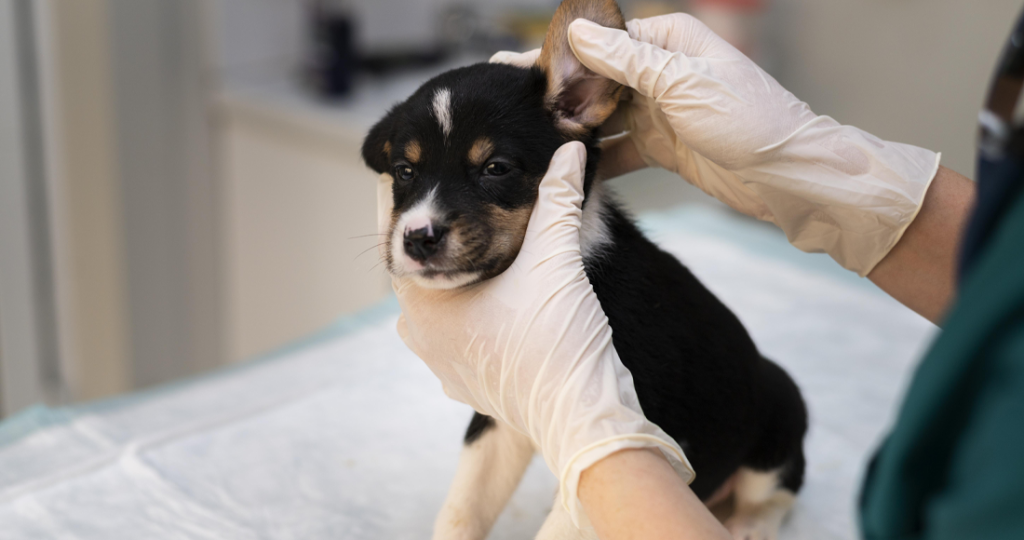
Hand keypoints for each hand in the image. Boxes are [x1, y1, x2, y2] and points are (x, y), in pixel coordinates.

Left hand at [379, 142, 692, 525]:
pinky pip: (459, 332)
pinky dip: (474, 307)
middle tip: (455, 192)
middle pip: (422, 269)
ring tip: (483, 240)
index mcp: (424, 304)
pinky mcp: (466, 384)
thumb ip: (560, 196)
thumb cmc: (560, 343)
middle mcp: (421, 337)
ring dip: (459, 272)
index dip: (407, 196)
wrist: (583, 419)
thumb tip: (570, 150)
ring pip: (440, 302)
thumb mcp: (557, 258)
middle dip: (442, 233)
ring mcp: (441, 365)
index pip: (400, 237)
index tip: (410, 163)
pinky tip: (502, 292)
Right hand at [494, 14, 940, 276]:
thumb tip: (578, 34)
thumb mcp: (684, 84)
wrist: (792, 178)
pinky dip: (597, 159)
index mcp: (671, 41)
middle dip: (559, 94)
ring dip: (575, 129)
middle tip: (513, 110)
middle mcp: (664, 71)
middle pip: (598, 77)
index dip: (559, 54)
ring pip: (605, 115)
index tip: (517, 67)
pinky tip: (569, 170)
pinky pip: (620, 149)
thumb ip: (627, 61)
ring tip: (534, 142)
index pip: (603, 38)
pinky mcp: (665, 147)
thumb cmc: (752, 123)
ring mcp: (663, 111)